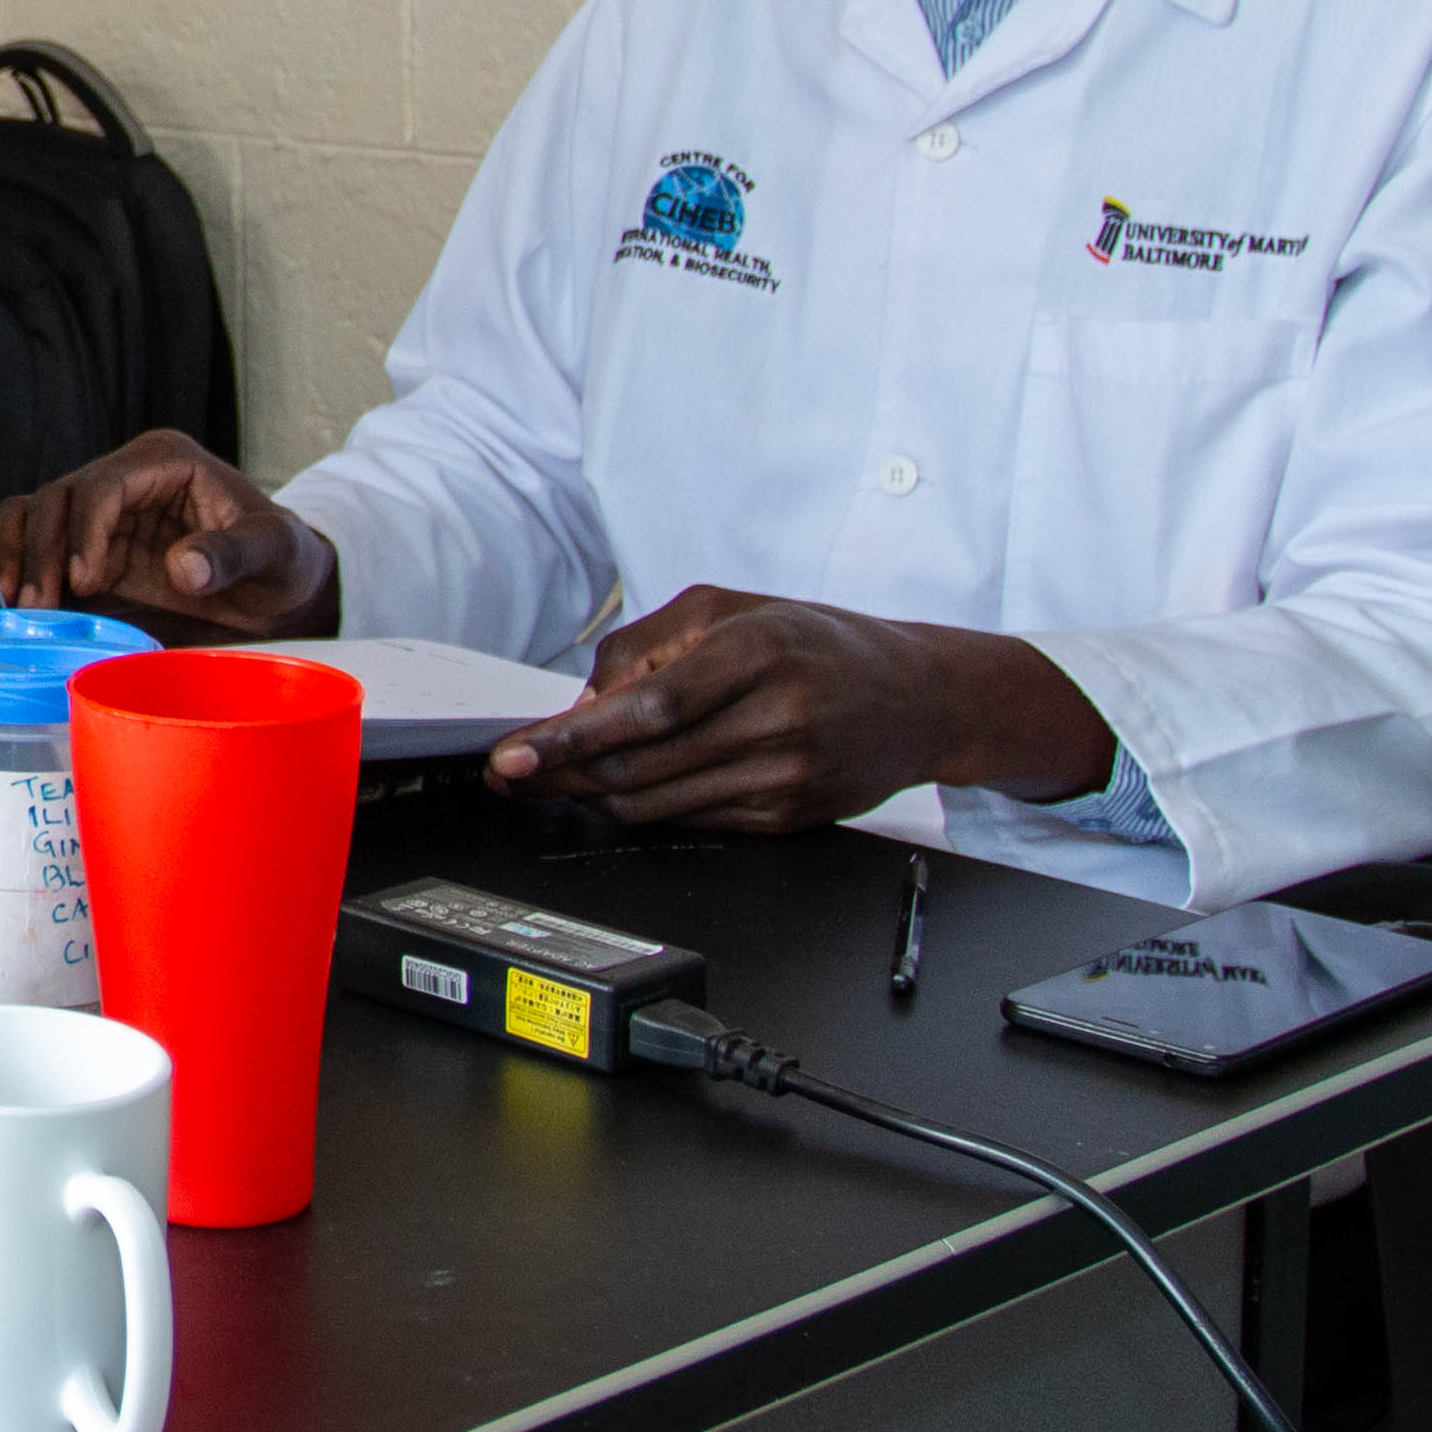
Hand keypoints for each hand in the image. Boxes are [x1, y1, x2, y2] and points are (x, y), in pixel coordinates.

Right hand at [0, 430, 342, 631]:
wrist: (281, 588)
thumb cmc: (282, 558)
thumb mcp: (276, 551)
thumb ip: (233, 554)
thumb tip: (184, 567)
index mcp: (166, 461)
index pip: (104, 484)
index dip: (86, 529)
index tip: (85, 579)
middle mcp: (127, 480)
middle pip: (58, 498)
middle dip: (41, 550)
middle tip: (39, 605)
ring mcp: (107, 516)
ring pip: (36, 517)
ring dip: (20, 557)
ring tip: (18, 606)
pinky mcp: (96, 552)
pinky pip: (43, 551)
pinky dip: (25, 572)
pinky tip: (22, 605)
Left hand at [481, 588, 1116, 832]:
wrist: (919, 696)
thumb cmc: (815, 643)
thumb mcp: (730, 610)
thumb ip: (645, 647)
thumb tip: (582, 702)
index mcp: (756, 653)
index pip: (648, 709)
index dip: (572, 739)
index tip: (515, 756)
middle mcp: (775, 718)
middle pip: (642, 766)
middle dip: (562, 775)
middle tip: (513, 772)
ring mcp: (785, 776)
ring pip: (657, 805)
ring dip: (594, 796)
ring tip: (558, 777)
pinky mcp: (788, 819)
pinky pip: (692, 821)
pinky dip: (646, 807)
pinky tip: (625, 787)